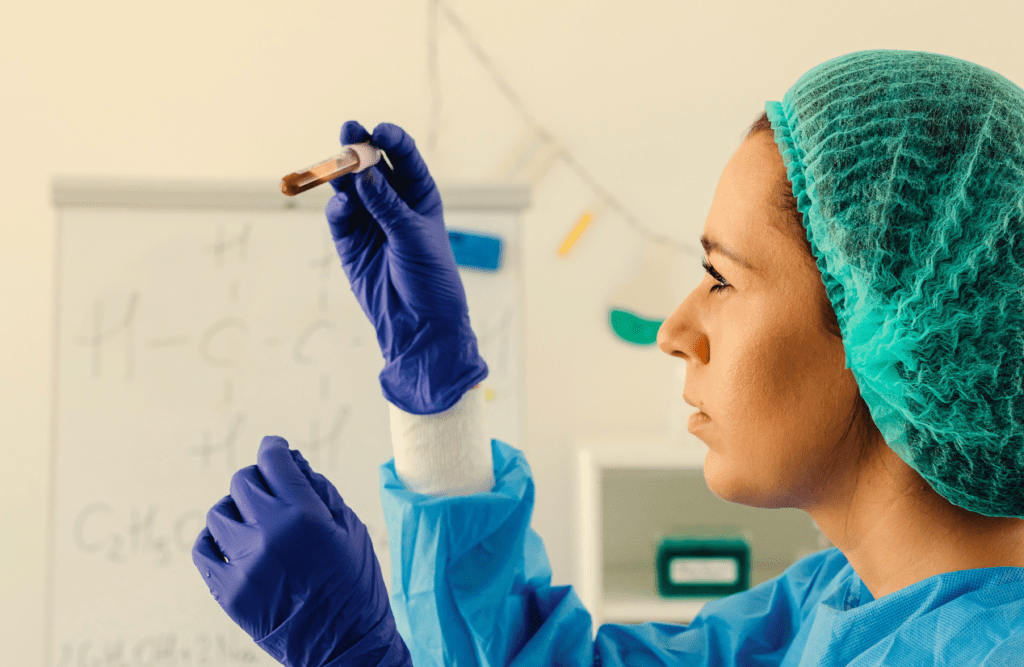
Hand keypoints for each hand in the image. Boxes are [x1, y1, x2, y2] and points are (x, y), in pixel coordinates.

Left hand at [192, 435, 411, 666]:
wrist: (345, 648)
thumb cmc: (355, 585)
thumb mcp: (350, 529)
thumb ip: (319, 491)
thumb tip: (292, 463)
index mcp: (305, 516)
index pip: (273, 461)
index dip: (274, 448)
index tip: (275, 448)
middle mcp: (269, 535)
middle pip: (243, 482)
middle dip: (259, 479)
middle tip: (271, 490)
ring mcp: (244, 566)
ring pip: (219, 513)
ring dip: (237, 510)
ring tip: (254, 522)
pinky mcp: (228, 592)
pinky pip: (204, 550)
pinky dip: (215, 540)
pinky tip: (232, 542)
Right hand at [326, 121, 487, 414]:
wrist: (419, 324)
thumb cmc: (430, 278)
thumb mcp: (413, 237)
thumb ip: (387, 206)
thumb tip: (364, 175)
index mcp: (420, 195)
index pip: (405, 159)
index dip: (392, 141)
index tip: (380, 131)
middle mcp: (393, 203)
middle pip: (373, 167)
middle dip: (360, 147)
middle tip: (348, 128)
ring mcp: (370, 221)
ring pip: (351, 188)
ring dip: (342, 173)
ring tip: (336, 160)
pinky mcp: (350, 242)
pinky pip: (340, 216)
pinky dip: (338, 208)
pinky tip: (343, 204)